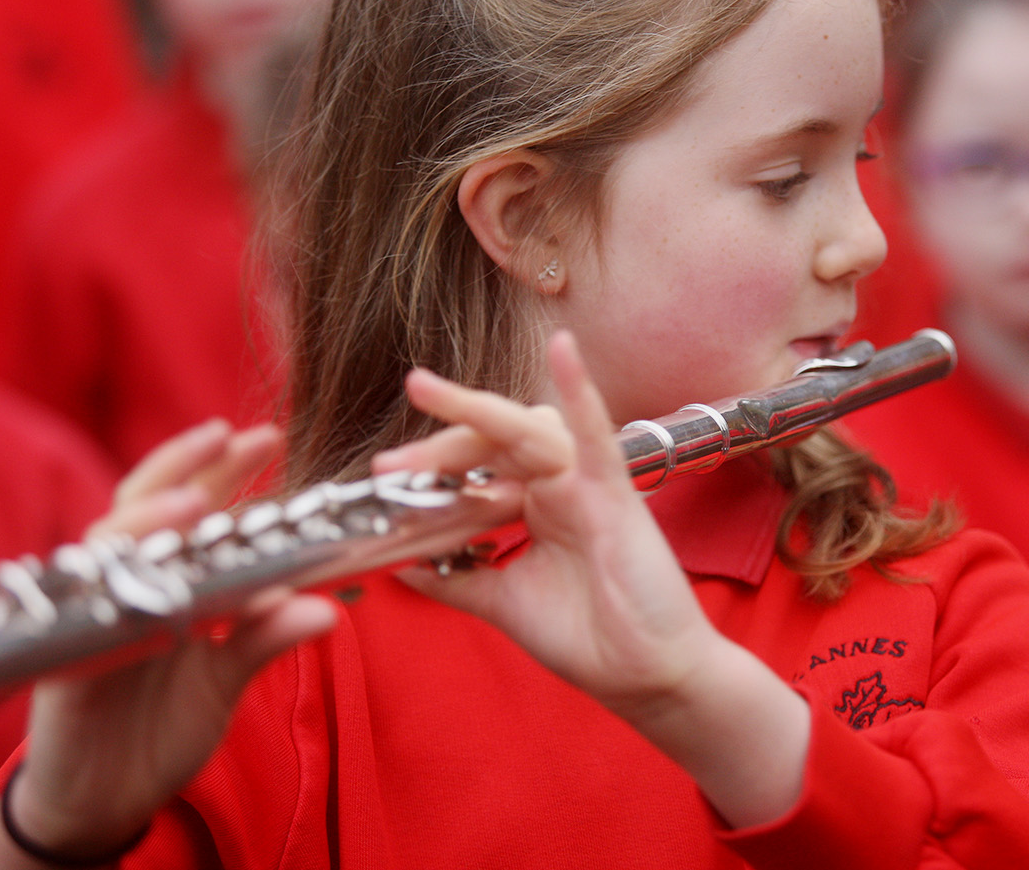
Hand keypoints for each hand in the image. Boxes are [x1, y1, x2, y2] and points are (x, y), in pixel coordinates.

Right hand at [0, 421, 338, 866]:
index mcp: (166, 583)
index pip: (191, 508)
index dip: (220, 468)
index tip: (264, 436)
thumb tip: (327, 609)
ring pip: (108, 546)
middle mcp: (126, 586)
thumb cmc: (157, 729)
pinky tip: (141, 577)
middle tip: (229, 436)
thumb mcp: (225, 680)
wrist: (102, 800)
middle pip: (147, 506)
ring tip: (194, 500)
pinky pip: (85, 615)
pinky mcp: (65, 661)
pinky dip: (113, 593)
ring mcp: (92, 617)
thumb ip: (265, 640)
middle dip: (186, 467)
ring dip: (150, 520)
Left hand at [373, 331, 720, 711]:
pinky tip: (563, 350)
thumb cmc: (591, 638)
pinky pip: (596, 436)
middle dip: (436, 448)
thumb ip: (455, 578)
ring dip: (473, 413)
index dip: (430, 467)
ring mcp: (587, 484)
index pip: (477, 465)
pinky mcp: (614, 495)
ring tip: (426, 392)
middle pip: (491, 442)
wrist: (646, 678)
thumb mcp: (502, 602)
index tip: (382, 478)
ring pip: (526, 430)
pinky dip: (581, 391)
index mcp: (535, 506)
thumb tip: (397, 565)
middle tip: (387, 465)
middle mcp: (559, 485)